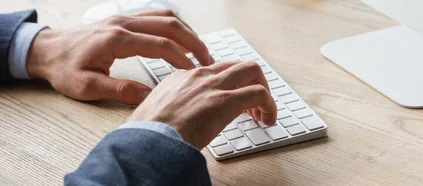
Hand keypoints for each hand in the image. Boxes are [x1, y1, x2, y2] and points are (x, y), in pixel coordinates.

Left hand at [27, 10, 213, 103]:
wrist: (46, 50)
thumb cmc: (64, 68)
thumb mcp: (87, 86)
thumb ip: (120, 91)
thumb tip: (151, 98)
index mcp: (117, 39)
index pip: (162, 45)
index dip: (183, 60)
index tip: (195, 75)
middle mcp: (124, 23)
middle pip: (171, 26)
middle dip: (194, 43)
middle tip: (208, 61)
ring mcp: (125, 17)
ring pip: (167, 17)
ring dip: (188, 33)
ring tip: (200, 51)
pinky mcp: (125, 19)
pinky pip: (157, 16)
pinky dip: (176, 27)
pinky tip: (183, 40)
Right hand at [127, 62, 276, 148]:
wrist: (145, 142)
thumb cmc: (147, 136)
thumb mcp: (156, 114)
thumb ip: (172, 111)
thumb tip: (181, 124)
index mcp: (180, 77)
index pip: (214, 71)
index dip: (229, 86)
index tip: (233, 102)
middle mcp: (198, 75)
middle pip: (237, 65)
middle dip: (252, 81)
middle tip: (253, 105)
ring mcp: (213, 85)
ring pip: (252, 71)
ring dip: (264, 90)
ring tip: (263, 113)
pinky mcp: (226, 100)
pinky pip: (259, 93)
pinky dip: (270, 106)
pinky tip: (267, 120)